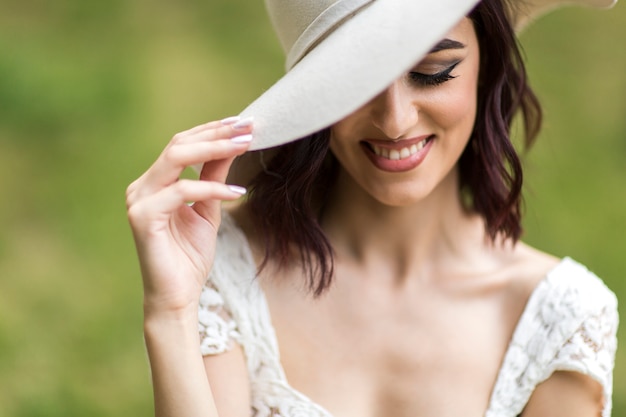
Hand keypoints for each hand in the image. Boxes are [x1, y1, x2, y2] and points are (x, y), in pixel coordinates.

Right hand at [126, 116, 252, 315]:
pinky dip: (211, 188)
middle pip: (179, 144)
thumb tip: (232, 146)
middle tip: (248, 127)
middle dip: (216, 133)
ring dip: (214, 149)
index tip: (245, 123)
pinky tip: (237, 191)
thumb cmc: (190, 256)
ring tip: (246, 146)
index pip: (183, 144)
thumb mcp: (208, 209)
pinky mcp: (142, 217)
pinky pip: (181, 191)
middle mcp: (142, 186)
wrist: (177, 296)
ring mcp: (138, 200)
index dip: (213, 131)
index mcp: (155, 183)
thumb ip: (214, 177)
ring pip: (176, 158)